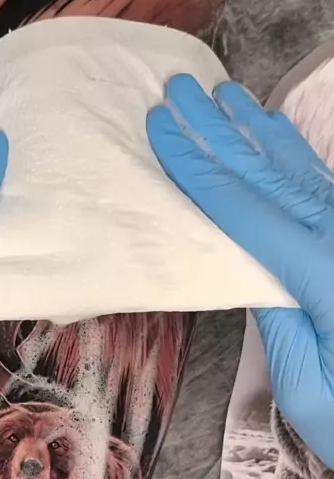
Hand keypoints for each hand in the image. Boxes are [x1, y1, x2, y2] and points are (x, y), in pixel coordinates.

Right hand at [147, 74, 333, 467]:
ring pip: (299, 170)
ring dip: (256, 131)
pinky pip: (322, 184)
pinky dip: (293, 153)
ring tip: (223, 96)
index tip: (161, 128)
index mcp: (320, 274)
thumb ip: (277, 317)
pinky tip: (274, 133)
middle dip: (220, 130)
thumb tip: (246, 263)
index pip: (244, 209)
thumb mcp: (306, 387)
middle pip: (268, 174)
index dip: (198, 166)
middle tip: (181, 91)